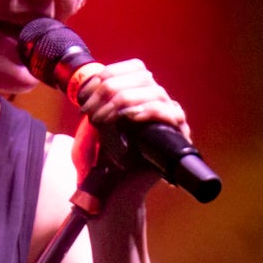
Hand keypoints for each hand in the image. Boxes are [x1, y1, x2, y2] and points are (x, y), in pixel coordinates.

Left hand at [70, 57, 188, 213]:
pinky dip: (147, 111)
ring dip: (123, 100)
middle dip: (111, 89)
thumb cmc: (98, 162)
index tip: (85, 95)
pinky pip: (169, 113)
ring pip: (155, 92)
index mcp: (138, 97)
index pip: (135, 68)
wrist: (108, 194)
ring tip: (103, 118)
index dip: (110, 73)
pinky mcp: (177, 138)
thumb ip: (95, 104)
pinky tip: (130, 117)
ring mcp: (168, 121)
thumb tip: (97, 84)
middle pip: (144, 76)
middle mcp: (156, 105)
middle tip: (90, 111)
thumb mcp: (90, 126)